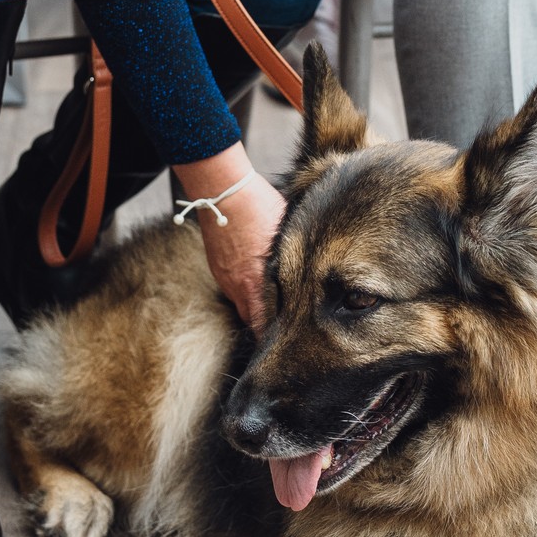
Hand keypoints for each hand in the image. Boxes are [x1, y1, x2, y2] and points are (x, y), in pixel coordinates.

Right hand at [173, 143, 284, 330]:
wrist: (221, 190)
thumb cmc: (259, 205)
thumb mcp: (290, 232)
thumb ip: (300, 255)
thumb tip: (318, 263)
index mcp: (259, 283)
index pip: (267, 328)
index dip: (282, 338)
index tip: (293, 346)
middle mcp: (240, 288)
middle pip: (255, 323)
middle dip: (269, 330)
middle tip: (287, 337)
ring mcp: (226, 280)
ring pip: (245, 307)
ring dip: (258, 310)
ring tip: (275, 313)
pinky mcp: (218, 269)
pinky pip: (235, 290)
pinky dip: (247, 291)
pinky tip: (258, 283)